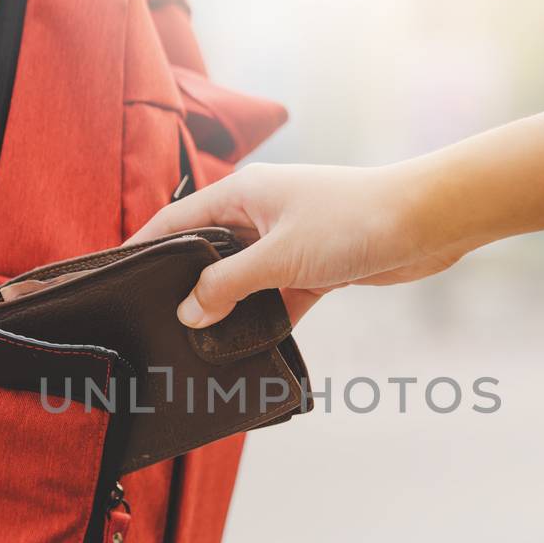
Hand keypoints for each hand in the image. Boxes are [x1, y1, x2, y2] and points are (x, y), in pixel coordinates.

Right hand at [127, 161, 475, 327]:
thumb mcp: (281, 255)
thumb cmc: (355, 220)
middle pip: (205, 253)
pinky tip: (246, 349)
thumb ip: (229, 284)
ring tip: (195, 345)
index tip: (114, 279)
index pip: (174, 221)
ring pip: (241, 280)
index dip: (143, 249)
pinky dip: (263, 320)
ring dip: (226, 309)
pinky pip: (275, 296)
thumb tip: (187, 311)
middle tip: (152, 325)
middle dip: (183, 288)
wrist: (429, 221)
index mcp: (242, 193)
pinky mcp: (314, 266)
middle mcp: (260, 213)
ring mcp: (287, 240)